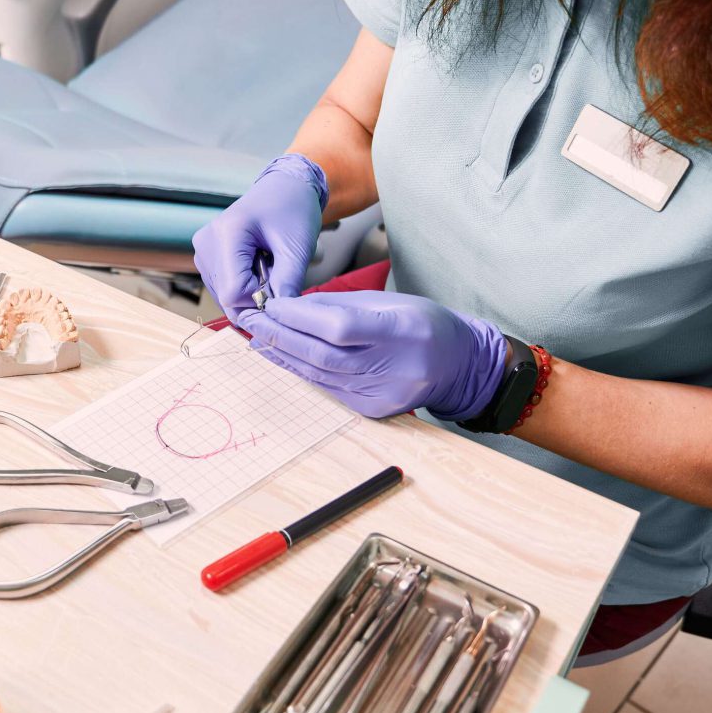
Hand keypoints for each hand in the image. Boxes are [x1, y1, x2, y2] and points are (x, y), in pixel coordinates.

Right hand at [192, 154, 328, 323]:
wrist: (284, 189)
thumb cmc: (293, 210)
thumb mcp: (297, 247)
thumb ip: (288, 283)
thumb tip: (279, 317)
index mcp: (226, 234)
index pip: (234, 292)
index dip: (260, 300)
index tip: (282, 289)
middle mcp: (205, 244)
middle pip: (227, 297)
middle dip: (256, 297)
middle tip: (278, 274)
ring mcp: (202, 252)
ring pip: (225, 297)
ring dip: (251, 293)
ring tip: (269, 266)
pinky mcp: (206, 259)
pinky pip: (223, 289)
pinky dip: (244, 287)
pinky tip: (258, 267)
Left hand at [243, 290, 509, 419]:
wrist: (458, 365)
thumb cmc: (424, 324)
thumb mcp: (391, 302)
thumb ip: (342, 306)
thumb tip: (292, 306)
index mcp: (404, 331)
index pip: (341, 327)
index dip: (301, 318)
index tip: (274, 305)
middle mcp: (396, 367)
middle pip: (324, 354)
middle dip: (282, 337)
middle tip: (254, 321)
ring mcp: (385, 394)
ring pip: (321, 374)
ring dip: (285, 356)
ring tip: (258, 338)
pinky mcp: (374, 410)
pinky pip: (329, 388)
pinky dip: (302, 371)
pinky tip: (283, 358)